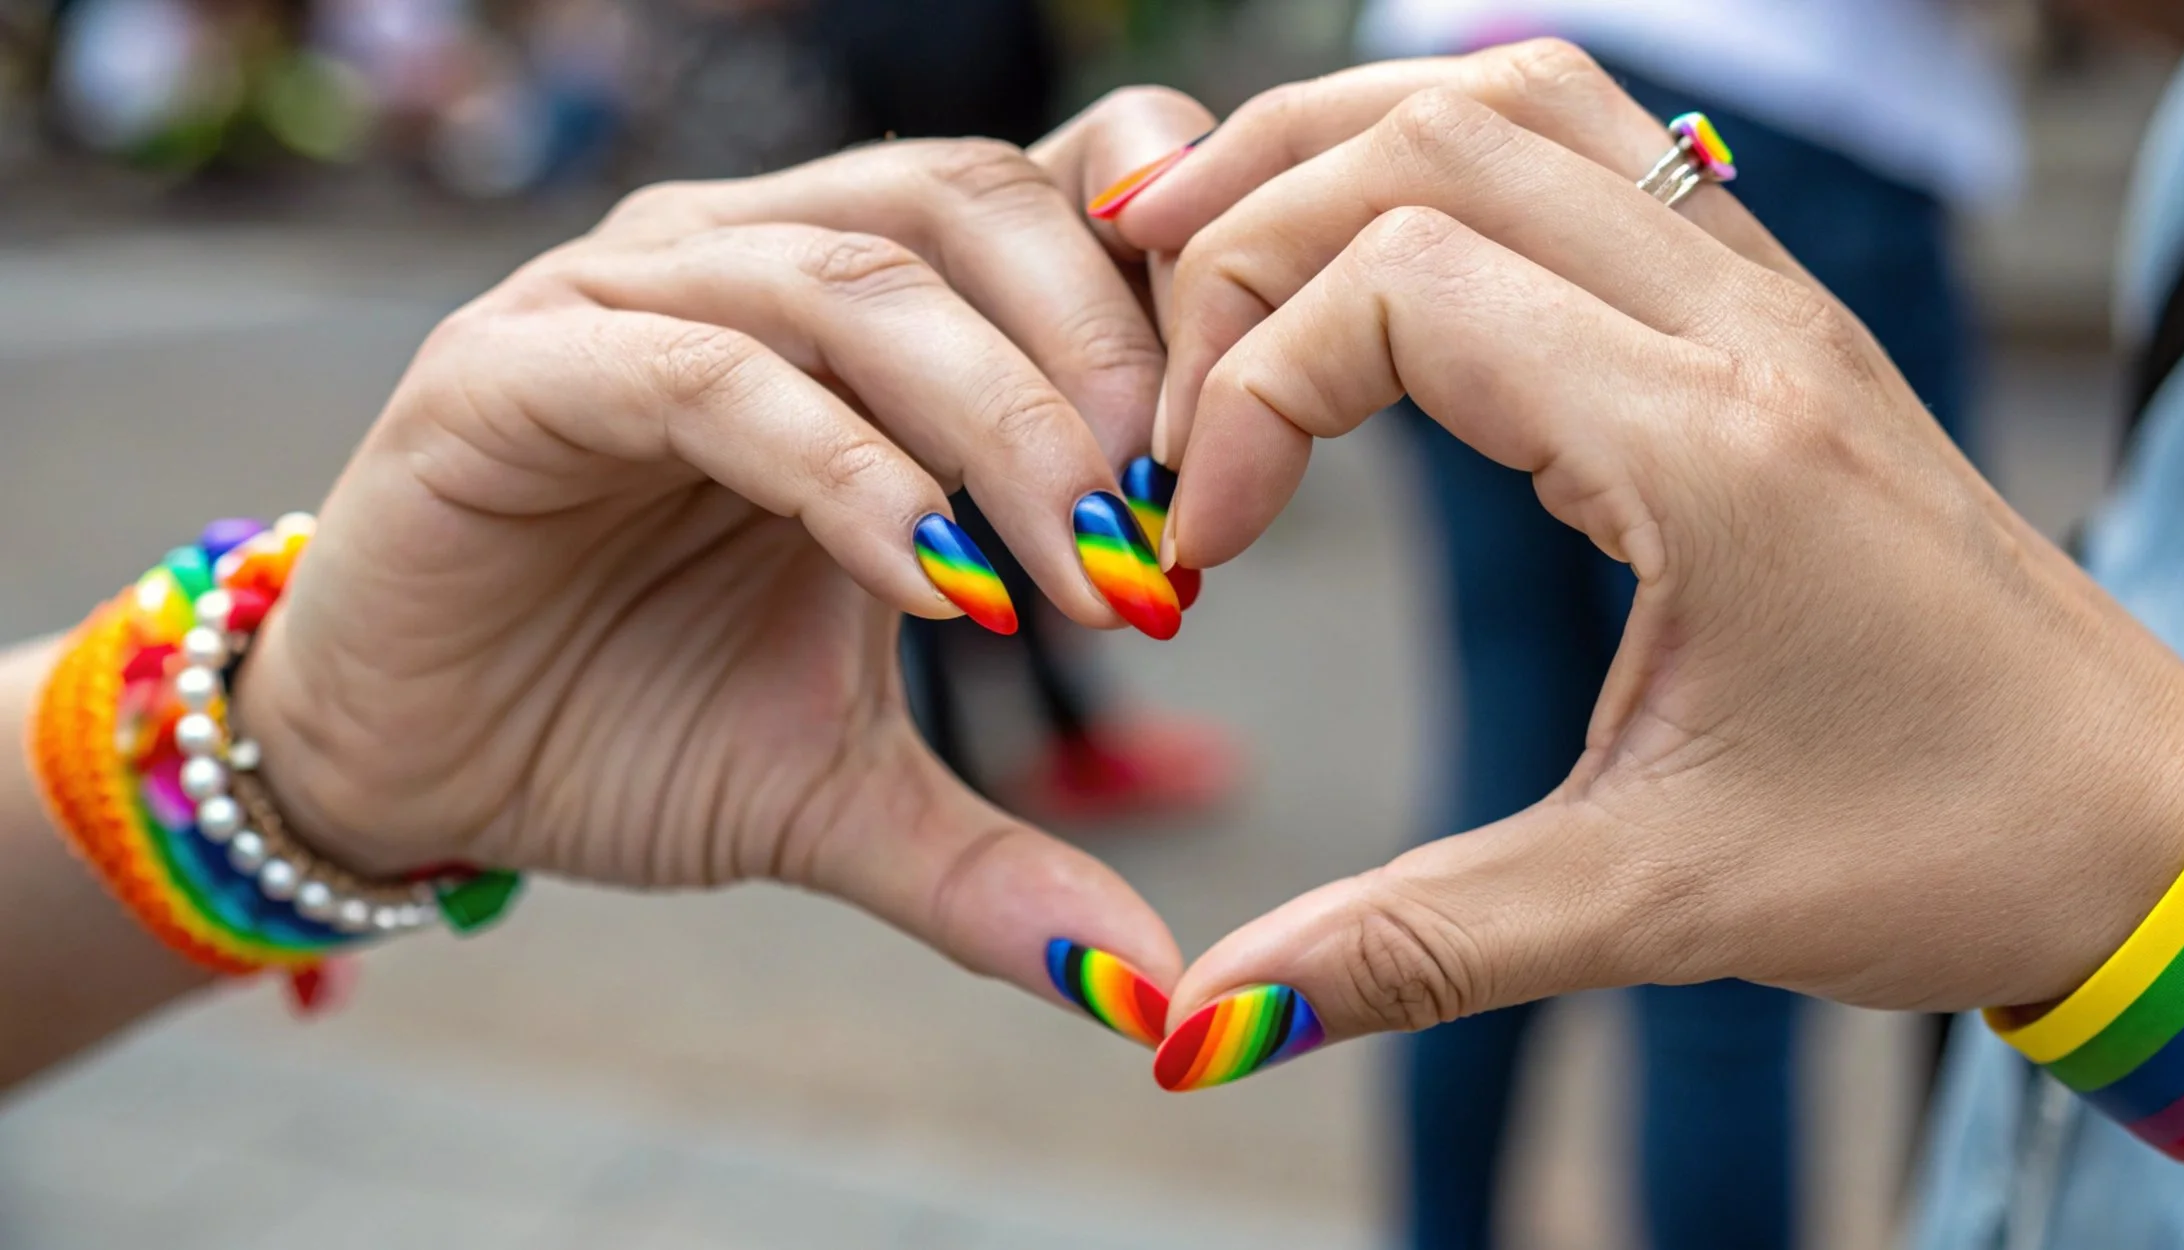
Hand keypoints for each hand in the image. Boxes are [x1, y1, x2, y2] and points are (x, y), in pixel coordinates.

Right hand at [232, 139, 1189, 1029]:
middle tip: (1174, 534)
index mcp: (854, 307)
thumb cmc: (629, 722)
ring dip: (1000, 425)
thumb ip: (997, 858)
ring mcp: (625, 298)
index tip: (1248, 459)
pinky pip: (712, 381)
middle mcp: (747, 259)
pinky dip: (844, 474)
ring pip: (856, 280)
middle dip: (1103, 369)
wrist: (415, 769)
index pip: (1047, 197)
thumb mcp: (845, 788)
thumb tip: (1151, 989)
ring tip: (1085, 574)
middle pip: (974, 212)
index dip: (1165, 290)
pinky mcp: (511, 368)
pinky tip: (936, 592)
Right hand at [1122, 44, 2183, 1086]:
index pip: (1401, 286)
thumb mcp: (1654, 908)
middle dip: (1245, 239)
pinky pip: (1595, 140)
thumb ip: (1408, 948)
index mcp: (1710, 447)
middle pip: (1430, 141)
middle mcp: (1743, 324)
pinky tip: (1375, 243)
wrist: (2144, 825)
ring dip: (1341, 145)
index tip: (1199, 546)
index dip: (1243, 396)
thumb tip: (1199, 1028)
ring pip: (1518, 97)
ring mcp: (1769, 296)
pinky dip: (1450, 153)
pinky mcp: (1774, 315)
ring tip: (1208, 244)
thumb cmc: (1944, 852)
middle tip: (1161, 392)